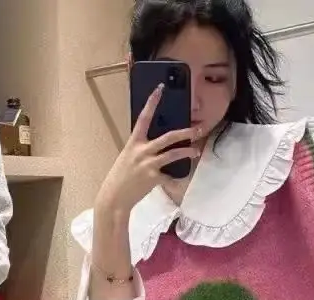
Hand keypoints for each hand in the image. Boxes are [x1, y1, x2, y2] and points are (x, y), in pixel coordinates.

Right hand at [94, 84, 199, 218]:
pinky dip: (176, 180)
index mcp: (134, 142)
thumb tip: (157, 145)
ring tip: (196, 151)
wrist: (115, 196)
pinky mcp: (154, 178)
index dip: (152, 102)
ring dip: (187, 152)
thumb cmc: (121, 176)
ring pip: (174, 154)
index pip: (144, 117)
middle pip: (168, 137)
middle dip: (185, 132)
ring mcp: (149, 164)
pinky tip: (180, 181)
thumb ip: (141, 149)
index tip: (160, 89)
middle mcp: (142, 150)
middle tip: (197, 129)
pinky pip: (170, 178)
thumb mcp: (128, 157)